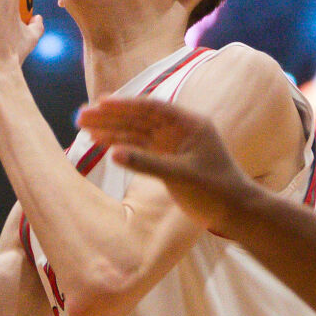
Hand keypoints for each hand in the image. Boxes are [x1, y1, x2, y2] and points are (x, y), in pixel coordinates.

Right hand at [76, 97, 260, 231]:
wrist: (235, 212)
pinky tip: (101, 144)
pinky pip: (140, 149)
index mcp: (189, 124)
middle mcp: (179, 130)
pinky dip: (121, 146)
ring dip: (111, 130)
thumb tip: (114, 154)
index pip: (152, 108)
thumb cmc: (216, 190)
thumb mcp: (181, 176)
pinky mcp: (167, 160)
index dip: (125, 105)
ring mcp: (172, 145)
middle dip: (110, 117)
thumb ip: (147, 164)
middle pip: (139, 118)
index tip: (100, 103)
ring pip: (136, 133)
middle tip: (81, 116)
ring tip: (83, 129)